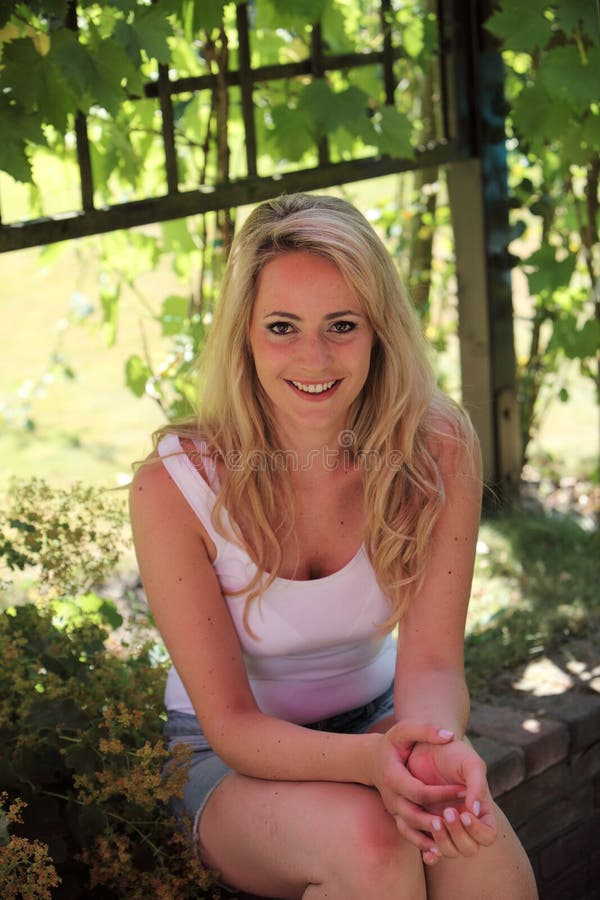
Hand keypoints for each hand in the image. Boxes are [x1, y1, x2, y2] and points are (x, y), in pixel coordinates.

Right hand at [371, 721, 464, 857]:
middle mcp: (391, 797)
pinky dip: (424, 844)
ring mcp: (393, 810)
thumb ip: (426, 730)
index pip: (419, 792)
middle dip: (441, 818)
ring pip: (412, 830)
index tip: (463, 790)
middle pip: (415, 816)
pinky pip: (409, 835)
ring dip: (434, 835)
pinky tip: (441, 848)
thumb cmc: (393, 743)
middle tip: (465, 816)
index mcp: (392, 777)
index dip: (442, 794)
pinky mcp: (397, 817)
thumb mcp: (405, 730)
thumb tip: (450, 736)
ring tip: (457, 833)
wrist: (373, 759)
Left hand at [407, 739, 496, 864]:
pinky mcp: (427, 826)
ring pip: (450, 852)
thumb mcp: (470, 763)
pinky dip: (429, 854)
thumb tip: (475, 811)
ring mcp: (447, 828)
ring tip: (435, 819)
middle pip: (469, 849)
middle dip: (459, 835)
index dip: (478, 831)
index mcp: (481, 811)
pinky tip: (426, 849)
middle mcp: (465, 824)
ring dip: (443, 842)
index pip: (488, 836)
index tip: (465, 813)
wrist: (426, 747)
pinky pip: (429, 850)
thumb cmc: (453, 754)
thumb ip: (477, 784)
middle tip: (448, 811)